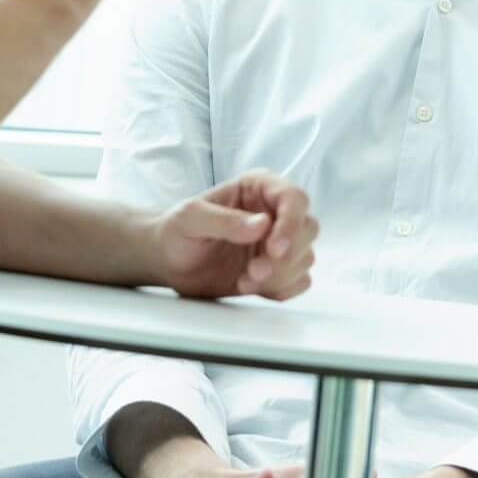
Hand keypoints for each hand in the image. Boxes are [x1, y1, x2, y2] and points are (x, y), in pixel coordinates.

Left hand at [152, 171, 316, 299]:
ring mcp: (278, 242)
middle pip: (308, 229)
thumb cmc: (176, 231)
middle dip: (285, 255)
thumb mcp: (190, 219)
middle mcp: (274, 212)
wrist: (169, 262)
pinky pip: (299, 281)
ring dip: (279, 274)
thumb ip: (223, 220)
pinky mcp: (277, 270)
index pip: (294, 198)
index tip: (275, 248)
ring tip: (245, 279)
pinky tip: (252, 287)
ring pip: (305, 257)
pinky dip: (281, 289)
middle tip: (254, 270)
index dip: (291, 223)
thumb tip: (262, 224)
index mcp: (258, 188)